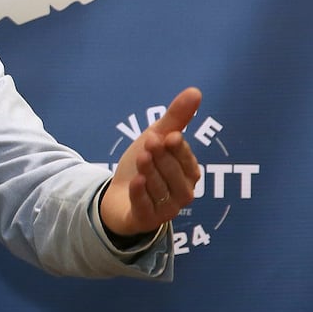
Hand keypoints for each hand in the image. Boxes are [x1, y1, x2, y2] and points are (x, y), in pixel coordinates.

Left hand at [99, 87, 202, 239]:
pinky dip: (141, 195)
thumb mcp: (157, 138)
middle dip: (162, 159)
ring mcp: (166, 210)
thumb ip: (176, 118)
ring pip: (161, 191)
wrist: (117, 196)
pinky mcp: (147, 220)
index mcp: (188, 173)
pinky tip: (137, 182)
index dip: (179, 150)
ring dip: (152, 173)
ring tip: (142, 157)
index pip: (187, 162)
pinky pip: (146, 208)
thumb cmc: (144, 165)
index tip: (168, 136)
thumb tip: (195, 91)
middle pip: (174, 176)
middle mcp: (182, 193)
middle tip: (150, 142)